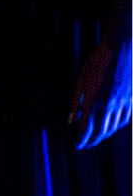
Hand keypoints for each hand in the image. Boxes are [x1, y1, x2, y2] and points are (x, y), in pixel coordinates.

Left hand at [70, 35, 129, 149]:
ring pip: (114, 127)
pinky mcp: (132, 100)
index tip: (76, 145)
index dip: (81, 139)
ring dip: (104, 135)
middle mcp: (109, 105)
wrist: (121, 50)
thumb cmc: (97, 63)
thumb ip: (75, 103)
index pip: (86, 128)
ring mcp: (123, 103)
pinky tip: (112, 127)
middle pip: (101, 131)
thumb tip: (70, 120)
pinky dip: (117, 126)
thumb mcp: (80, 81)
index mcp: (93, 100)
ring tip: (96, 138)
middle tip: (85, 145)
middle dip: (92, 141)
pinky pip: (125, 119)